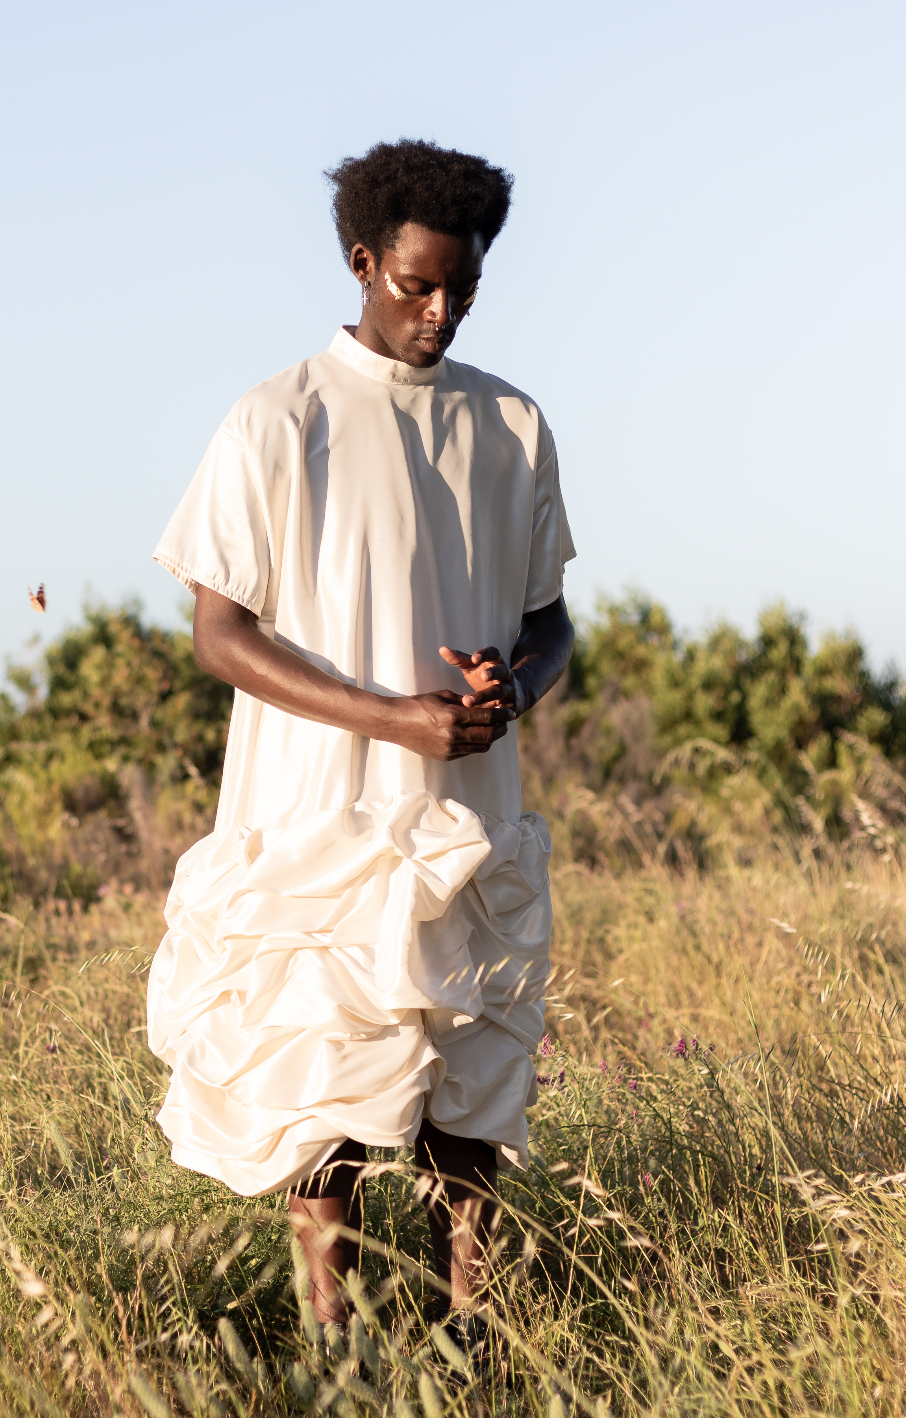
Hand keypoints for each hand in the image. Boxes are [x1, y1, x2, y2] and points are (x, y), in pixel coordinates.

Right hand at [387, 689, 514, 760]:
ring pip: (482, 746)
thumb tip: (487, 703)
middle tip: (506, 721)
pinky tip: (478, 735)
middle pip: (489, 735)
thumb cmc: (418, 705)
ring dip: (491, 737)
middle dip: (501, 727)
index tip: (511, 711)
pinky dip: (477, 743)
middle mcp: (453, 735)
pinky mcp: (446, 757)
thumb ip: (465, 702)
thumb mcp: (443, 696)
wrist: (395, 723)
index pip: (487, 717)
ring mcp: (449, 748)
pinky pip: (469, 751)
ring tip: (495, 728)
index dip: (502, 714)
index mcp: (453, 716)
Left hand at [439, 645, 526, 716]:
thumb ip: (459, 659)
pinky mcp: (511, 706)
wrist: (514, 693)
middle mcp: (506, 675)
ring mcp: (510, 690)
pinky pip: (504, 709)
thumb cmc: (485, 677)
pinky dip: (497, 714)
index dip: (486, 654)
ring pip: (500, 691)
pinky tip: (486, 718)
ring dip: (486, 696)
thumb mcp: (473, 668)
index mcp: (496, 662)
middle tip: (482, 676)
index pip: (494, 653)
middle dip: (493, 673)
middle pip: (501, 671)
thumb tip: (442, 649)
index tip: (474, 658)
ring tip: (468, 701)